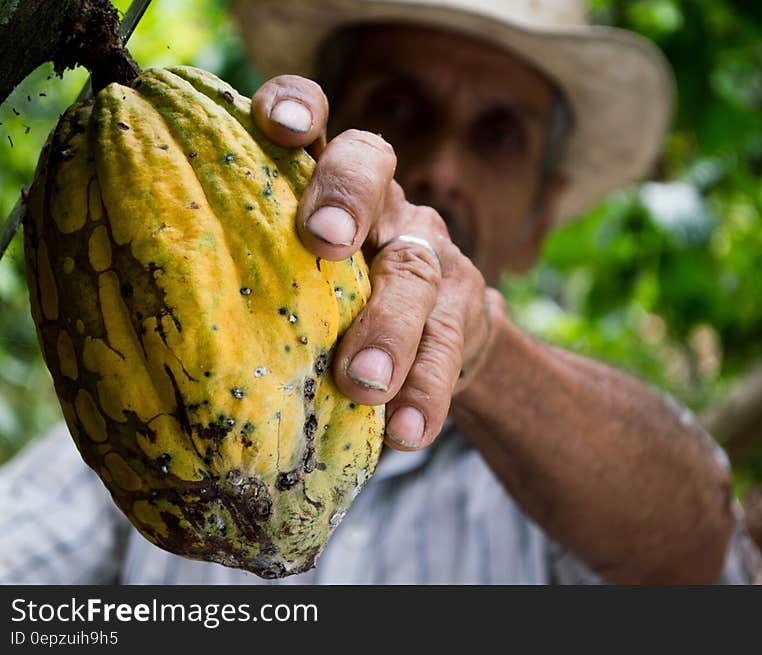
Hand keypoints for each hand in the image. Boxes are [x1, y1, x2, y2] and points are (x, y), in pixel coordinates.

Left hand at [252, 76, 498, 449]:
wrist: (438, 337)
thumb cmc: (335, 306)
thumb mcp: (296, 276)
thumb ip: (251, 272)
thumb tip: (133, 323)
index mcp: (328, 183)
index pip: (316, 119)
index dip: (298, 106)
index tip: (275, 124)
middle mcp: (383, 202)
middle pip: (373, 167)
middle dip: (347, 198)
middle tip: (323, 242)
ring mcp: (430, 251)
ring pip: (416, 269)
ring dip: (390, 327)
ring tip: (364, 383)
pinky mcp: (464, 309)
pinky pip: (449, 347)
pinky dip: (426, 392)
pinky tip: (406, 432)